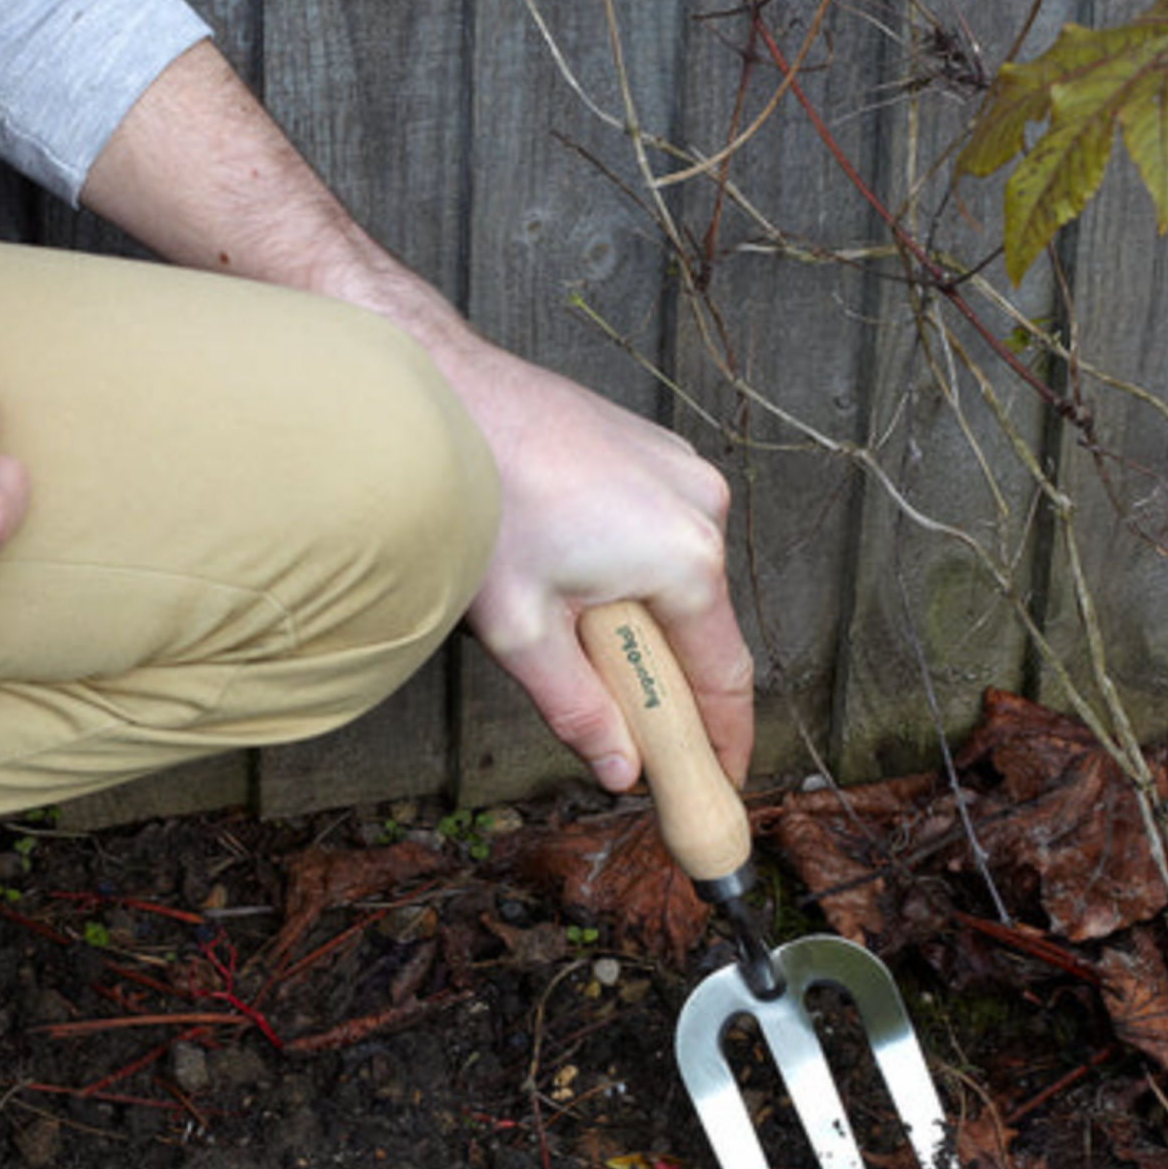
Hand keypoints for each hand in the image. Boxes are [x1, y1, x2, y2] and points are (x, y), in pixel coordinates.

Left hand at [79, 42, 752, 785]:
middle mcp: (701, 507)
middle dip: (664, 677)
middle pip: (701, 627)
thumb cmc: (477, 498)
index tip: (719, 779)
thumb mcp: (520, 630)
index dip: (722, 739)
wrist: (442, 389)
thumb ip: (578, 707)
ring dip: (639, 617)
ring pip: (677, 577)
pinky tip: (566, 567)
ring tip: (563, 619)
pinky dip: (629, 567)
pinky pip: (659, 531)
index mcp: (685, 558)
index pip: (724, 676)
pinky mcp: (651, 448)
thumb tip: (621, 767)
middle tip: (618, 717)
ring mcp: (679, 468)